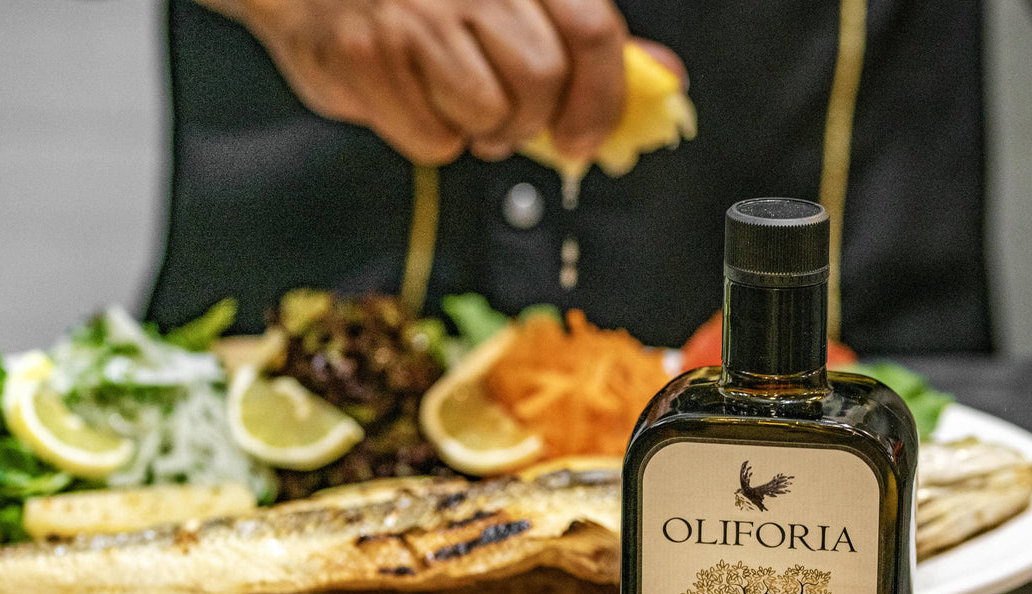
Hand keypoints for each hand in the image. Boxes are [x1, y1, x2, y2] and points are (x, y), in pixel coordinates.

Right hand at [232, 0, 629, 165]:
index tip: (586, 136)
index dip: (601, 101)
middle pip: (542, 80)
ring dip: (481, 131)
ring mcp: (416, 16)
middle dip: (531, 120)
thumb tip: (660, 77)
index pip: (592, 32)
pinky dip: (432, 139)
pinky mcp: (370, 55)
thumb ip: (579, 32)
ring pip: (490, 113)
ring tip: (455, 107)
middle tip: (507, 122)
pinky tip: (411, 102)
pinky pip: (434, 138)